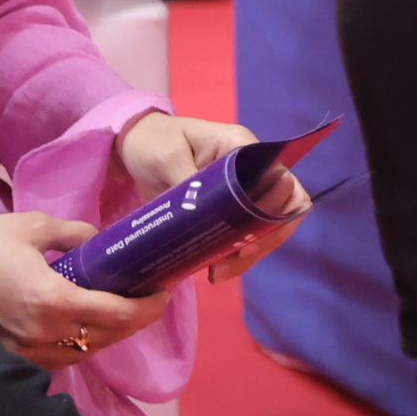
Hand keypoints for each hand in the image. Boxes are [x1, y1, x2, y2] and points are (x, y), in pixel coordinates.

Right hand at [0, 211, 160, 367]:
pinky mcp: (12, 353)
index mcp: (53, 301)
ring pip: (85, 352)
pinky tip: (88, 326)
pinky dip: (82, 345)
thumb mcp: (34, 227)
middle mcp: (43, 333)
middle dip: (137, 319)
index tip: (165, 291)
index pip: (118, 315)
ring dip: (111, 334)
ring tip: (126, 310)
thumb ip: (76, 233)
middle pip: (108, 337)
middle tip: (151, 297)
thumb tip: (100, 239)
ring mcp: (26, 349)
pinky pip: (60, 358)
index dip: (150, 307)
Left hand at [111, 114, 306, 284]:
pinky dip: (231, 253)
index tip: (246, 244)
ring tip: (217, 274)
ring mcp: (238, 190)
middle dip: (261, 242)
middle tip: (227, 266)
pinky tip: (213, 268)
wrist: (133, 143)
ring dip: (247, 253)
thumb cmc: (152, 141)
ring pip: (261, 226)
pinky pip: (239, 233)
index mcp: (244, 150)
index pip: (283, 183)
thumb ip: (189, 182)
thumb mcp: (167, 157)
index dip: (274, 216)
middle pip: (278, 210)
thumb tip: (204, 213)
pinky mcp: (222, 208)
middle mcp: (251, 170)